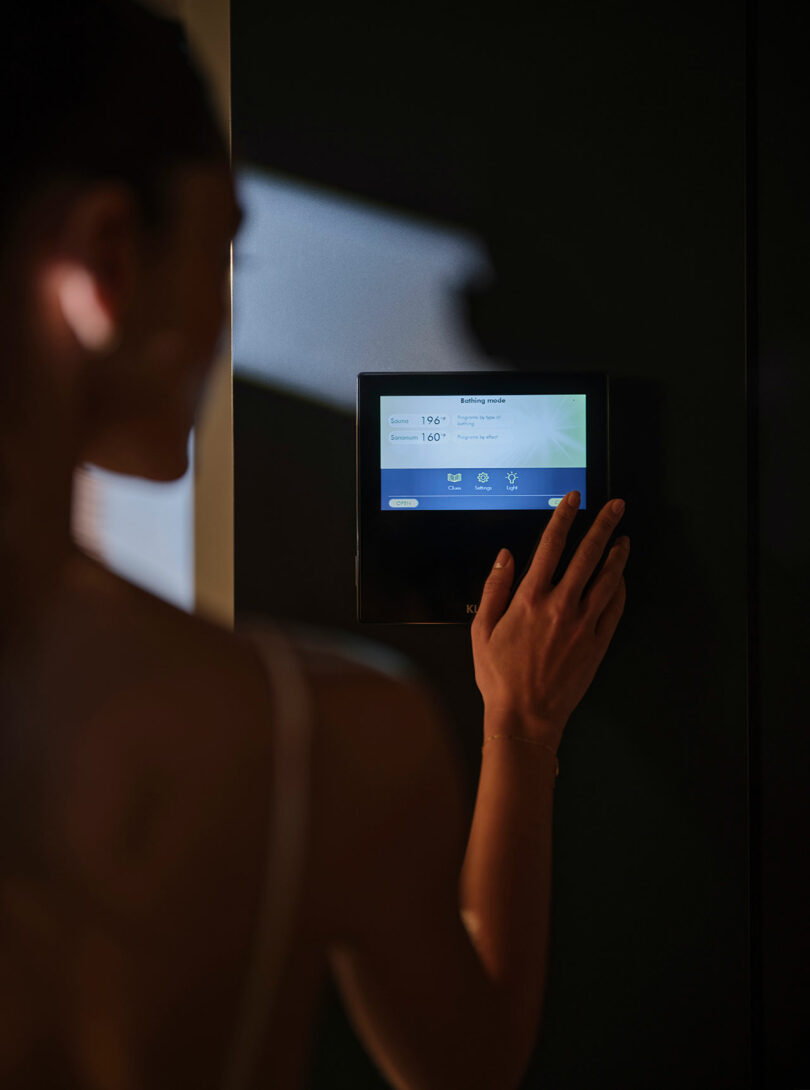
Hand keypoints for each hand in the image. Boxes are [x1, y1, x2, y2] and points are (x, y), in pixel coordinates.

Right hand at [471, 491, 628, 749]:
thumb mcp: (481, 630)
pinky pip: (615, 608)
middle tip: (616, 506)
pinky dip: (620, 589)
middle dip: (603, 525)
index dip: (563, 517)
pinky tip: (621, 578)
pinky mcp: (598, 643)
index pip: (551, 545)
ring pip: (608, 579)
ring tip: (624, 538)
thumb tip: (504, 557)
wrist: (525, 716)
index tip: (574, 498)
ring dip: (618, 554)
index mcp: (530, 598)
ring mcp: (584, 624)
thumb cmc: (499, 676)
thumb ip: (494, 589)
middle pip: (588, 554)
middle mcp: (561, 605)